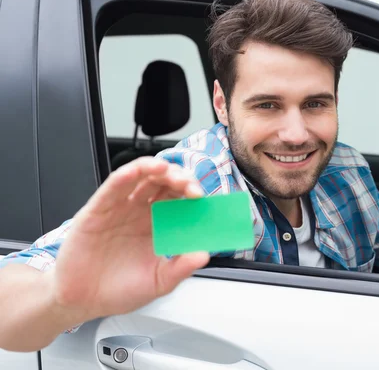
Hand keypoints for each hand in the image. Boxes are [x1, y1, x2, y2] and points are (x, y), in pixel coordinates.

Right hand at [49, 157, 208, 322]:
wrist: (83, 301)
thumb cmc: (119, 290)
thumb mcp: (158, 282)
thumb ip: (181, 268)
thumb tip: (204, 255)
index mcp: (157, 225)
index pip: (178, 198)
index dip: (190, 192)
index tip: (200, 197)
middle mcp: (139, 212)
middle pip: (162, 182)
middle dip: (178, 178)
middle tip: (188, 185)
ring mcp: (119, 209)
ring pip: (139, 177)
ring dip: (155, 169)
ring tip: (167, 171)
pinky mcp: (97, 211)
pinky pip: (112, 188)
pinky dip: (124, 176)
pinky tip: (136, 171)